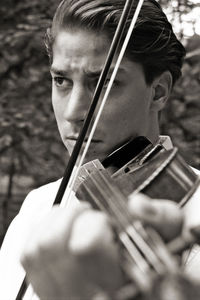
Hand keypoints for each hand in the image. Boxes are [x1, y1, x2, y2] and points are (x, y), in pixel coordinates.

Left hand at [20, 193, 183, 298]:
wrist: (133, 292)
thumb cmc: (149, 271)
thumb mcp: (168, 244)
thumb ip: (163, 219)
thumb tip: (136, 204)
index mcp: (115, 285)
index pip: (85, 246)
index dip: (94, 223)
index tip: (107, 221)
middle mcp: (81, 295)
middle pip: (50, 244)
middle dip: (71, 215)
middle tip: (89, 215)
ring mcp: (59, 294)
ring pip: (35, 248)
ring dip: (55, 221)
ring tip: (76, 220)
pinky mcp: (45, 288)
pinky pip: (28, 255)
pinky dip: (42, 232)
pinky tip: (62, 232)